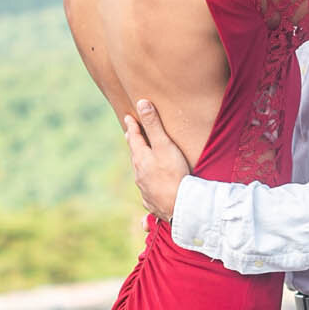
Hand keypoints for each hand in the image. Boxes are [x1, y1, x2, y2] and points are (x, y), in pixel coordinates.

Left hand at [123, 99, 191, 221]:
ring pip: (140, 173)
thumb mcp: (164, 145)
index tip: (129, 117)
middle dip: (134, 144)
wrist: (179, 206)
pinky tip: (151, 188)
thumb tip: (141, 103)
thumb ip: (153, 125)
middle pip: (135, 155)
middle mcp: (139, 174)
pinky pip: (148, 191)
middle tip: (130, 135)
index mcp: (141, 158)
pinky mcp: (152, 202)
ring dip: (140, 164)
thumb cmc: (173, 173)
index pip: (134, 138)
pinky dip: (148, 185)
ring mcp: (145, 189)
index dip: (132, 126)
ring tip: (141, 159)